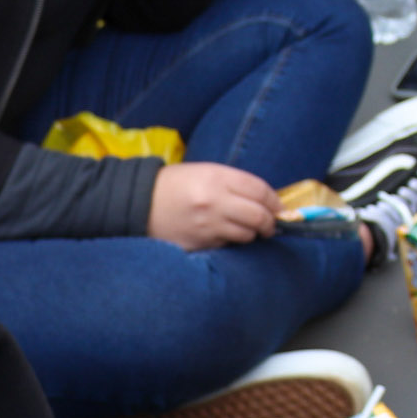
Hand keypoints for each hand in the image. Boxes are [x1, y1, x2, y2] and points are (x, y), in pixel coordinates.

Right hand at [147, 163, 279, 248]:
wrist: (138, 202)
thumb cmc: (176, 185)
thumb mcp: (206, 172)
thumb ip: (235, 183)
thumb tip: (266, 201)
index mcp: (217, 178)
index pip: (260, 190)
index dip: (275, 201)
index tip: (278, 207)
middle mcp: (214, 201)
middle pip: (259, 216)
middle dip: (270, 222)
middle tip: (270, 225)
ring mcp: (206, 225)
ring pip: (246, 235)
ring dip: (252, 234)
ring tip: (248, 230)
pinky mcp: (199, 243)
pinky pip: (227, 245)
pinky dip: (231, 241)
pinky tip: (223, 234)